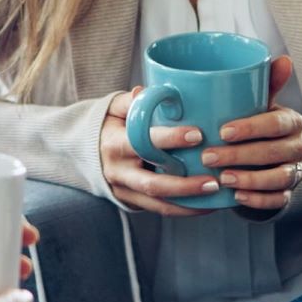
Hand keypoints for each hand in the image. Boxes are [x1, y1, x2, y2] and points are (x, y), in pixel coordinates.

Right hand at [101, 89, 222, 217]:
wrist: (85, 152)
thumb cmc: (109, 125)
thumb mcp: (114, 109)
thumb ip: (131, 101)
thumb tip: (144, 92)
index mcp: (115, 144)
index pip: (144, 143)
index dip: (170, 139)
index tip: (198, 134)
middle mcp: (119, 171)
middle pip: (153, 183)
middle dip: (185, 185)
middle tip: (213, 180)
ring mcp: (125, 190)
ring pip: (158, 203)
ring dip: (189, 202)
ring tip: (216, 193)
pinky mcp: (131, 202)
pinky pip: (159, 209)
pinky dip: (185, 209)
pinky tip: (208, 204)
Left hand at [202, 55, 301, 212]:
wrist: (265, 158)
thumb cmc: (256, 125)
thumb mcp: (259, 105)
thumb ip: (266, 84)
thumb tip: (284, 59)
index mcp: (292, 122)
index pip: (277, 123)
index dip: (252, 128)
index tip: (222, 131)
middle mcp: (299, 147)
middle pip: (274, 152)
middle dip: (240, 155)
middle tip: (209, 156)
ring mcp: (294, 172)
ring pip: (278, 178)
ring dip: (249, 179)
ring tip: (222, 179)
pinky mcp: (287, 194)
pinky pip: (278, 200)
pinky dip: (258, 200)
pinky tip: (237, 197)